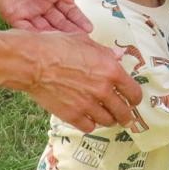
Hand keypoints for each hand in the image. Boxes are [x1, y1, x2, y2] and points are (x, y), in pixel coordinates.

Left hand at [0, 0, 90, 33]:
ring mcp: (28, 11)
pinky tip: (49, 42)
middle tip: (83, 41)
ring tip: (70, 45)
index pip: (68, 9)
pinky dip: (38, 36)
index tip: (89, 28)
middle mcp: (41, 4)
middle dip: (71, 31)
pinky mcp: (13, 16)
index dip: (78, 18)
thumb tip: (71, 0)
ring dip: (57, 36)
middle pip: (60, 21)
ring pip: (46, 28)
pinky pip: (27, 30)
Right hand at [19, 31, 143, 131]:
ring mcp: (88, 105)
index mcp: (111, 71)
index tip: (134, 101)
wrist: (32, 62)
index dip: (135, 99)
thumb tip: (118, 55)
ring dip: (108, 120)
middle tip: (125, 117)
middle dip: (126, 116)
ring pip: (107, 121)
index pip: (134, 92)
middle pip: (123, 112)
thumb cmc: (56, 46)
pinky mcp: (72, 115)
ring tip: (106, 117)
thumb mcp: (84, 42)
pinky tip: (87, 119)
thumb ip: (104, 52)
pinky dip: (90, 124)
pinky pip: (89, 127)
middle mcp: (103, 90)